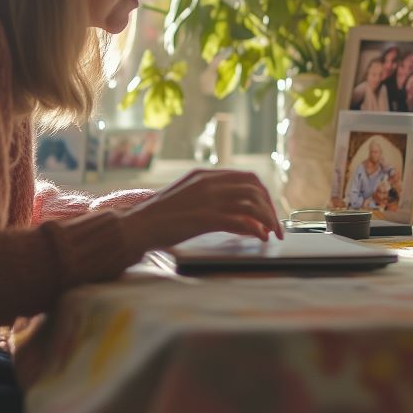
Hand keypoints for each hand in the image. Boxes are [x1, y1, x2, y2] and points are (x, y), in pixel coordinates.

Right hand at [120, 168, 283, 254]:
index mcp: (205, 175)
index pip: (247, 178)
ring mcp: (208, 199)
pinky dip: (255, 229)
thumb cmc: (159, 217)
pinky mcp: (206, 217)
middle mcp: (209, 182)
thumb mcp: (187, 196)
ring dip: (268, 220)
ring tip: (271, 234)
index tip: (269, 210)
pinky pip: (241, 220)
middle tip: (276, 226)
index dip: (263, 195)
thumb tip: (241, 214)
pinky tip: (259, 237)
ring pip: (252, 204)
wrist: (136, 225)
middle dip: (270, 208)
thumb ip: (211, 198)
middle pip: (255, 189)